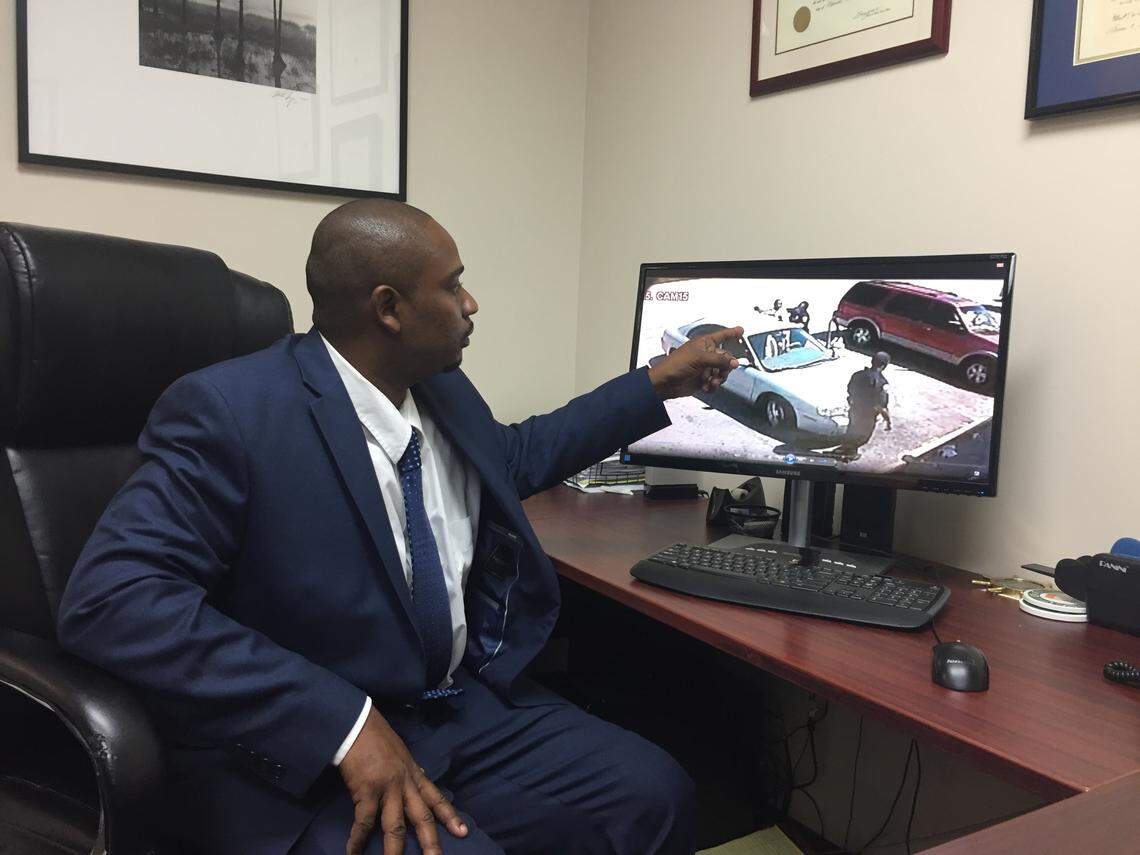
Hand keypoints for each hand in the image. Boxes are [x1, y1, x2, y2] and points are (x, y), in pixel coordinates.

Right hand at [338, 706, 466, 854]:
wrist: (357, 723)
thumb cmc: (376, 735)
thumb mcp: (402, 751)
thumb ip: (411, 768)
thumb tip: (422, 774)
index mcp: (414, 774)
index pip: (436, 798)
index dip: (450, 816)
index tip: (463, 832)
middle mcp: (405, 783)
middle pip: (422, 818)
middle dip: (431, 842)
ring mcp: (388, 787)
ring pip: (396, 826)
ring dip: (394, 851)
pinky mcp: (367, 790)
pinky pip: (364, 821)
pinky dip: (357, 840)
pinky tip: (352, 852)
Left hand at [648, 326, 742, 400]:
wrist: (665, 383)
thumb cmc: (675, 365)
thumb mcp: (700, 358)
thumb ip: (719, 360)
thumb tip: (734, 362)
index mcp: (704, 343)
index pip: (721, 336)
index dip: (731, 333)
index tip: (741, 330)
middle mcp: (706, 354)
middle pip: (726, 359)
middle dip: (724, 368)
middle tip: (720, 373)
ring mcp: (705, 367)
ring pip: (722, 372)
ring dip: (718, 379)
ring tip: (711, 382)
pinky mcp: (703, 379)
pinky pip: (715, 382)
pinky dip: (712, 386)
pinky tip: (706, 387)